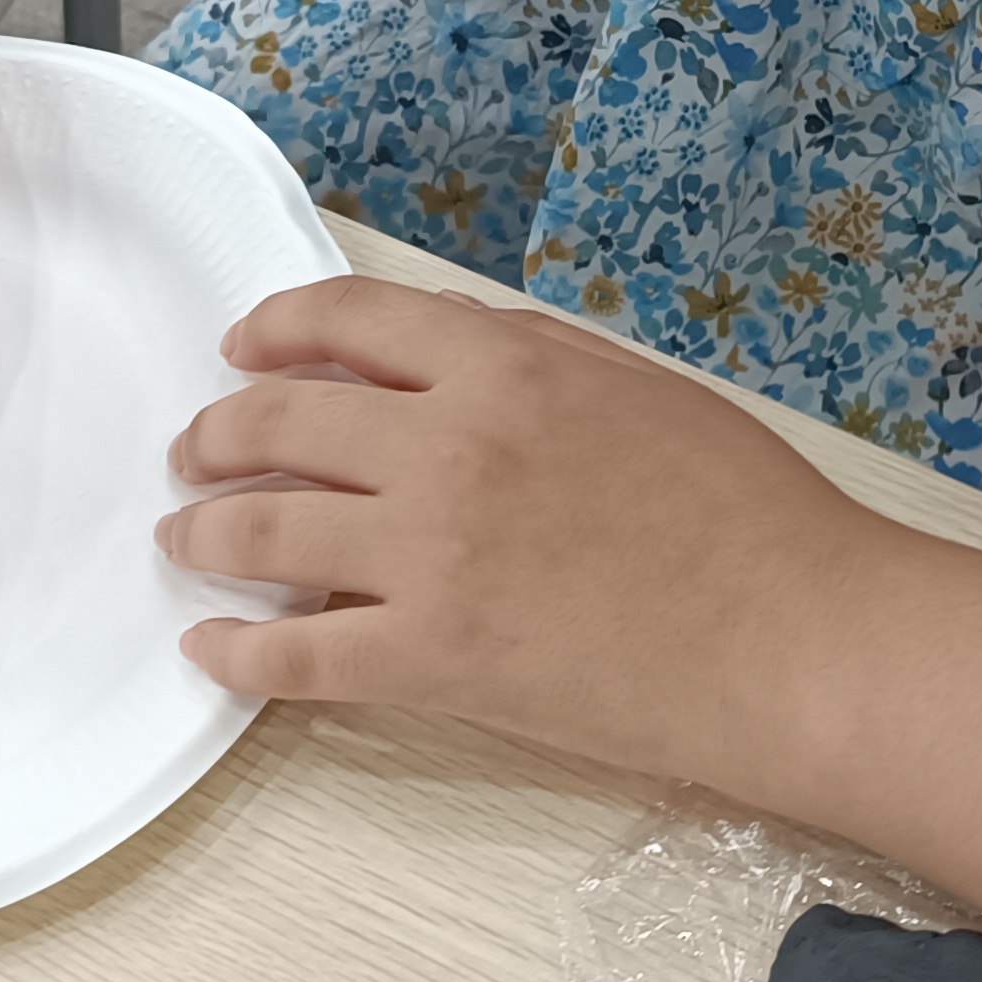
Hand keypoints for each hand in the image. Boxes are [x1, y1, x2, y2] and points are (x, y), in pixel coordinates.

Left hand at [159, 277, 881, 780]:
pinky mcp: (434, 659)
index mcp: (502, 366)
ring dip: (207, 530)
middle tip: (196, 453)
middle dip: (217, 434)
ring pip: (265, 530)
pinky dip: (240, 651)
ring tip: (187, 538)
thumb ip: (526, 351)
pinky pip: (298, 653)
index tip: (241, 351)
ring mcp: (431, 556)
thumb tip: (435, 340)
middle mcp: (447, 447)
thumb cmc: (745, 509)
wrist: (794, 637)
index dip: (273, 330)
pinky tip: (215, 649)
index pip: (344, 322)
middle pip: (279, 422)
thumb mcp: (636, 385)